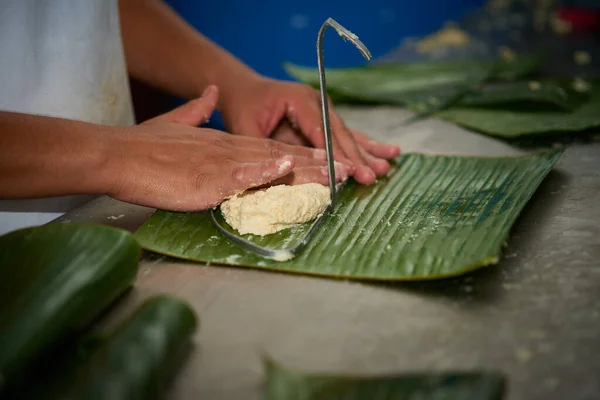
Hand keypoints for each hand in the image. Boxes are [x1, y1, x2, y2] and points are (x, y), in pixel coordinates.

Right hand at [106, 86, 349, 210]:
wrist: (119, 155)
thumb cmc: (145, 148)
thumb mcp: (177, 126)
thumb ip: (197, 110)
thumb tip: (209, 92)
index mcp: (226, 144)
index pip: (273, 149)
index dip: (303, 155)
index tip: (329, 161)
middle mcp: (231, 150)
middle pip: (281, 157)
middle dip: (317, 165)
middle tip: (349, 171)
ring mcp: (222, 163)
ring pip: (271, 165)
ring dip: (306, 170)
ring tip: (336, 175)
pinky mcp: (210, 178)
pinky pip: (243, 175)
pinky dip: (267, 172)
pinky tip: (287, 170)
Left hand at [218, 76, 400, 184]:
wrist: (243, 88)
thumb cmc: (241, 107)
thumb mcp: (246, 128)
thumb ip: (266, 148)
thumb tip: (285, 172)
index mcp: (299, 100)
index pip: (321, 131)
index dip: (336, 153)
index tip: (350, 171)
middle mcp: (316, 101)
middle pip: (339, 133)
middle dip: (356, 157)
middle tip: (372, 176)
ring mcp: (323, 108)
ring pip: (347, 134)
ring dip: (367, 152)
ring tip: (387, 166)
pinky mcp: (324, 117)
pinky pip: (345, 134)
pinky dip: (364, 145)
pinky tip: (386, 152)